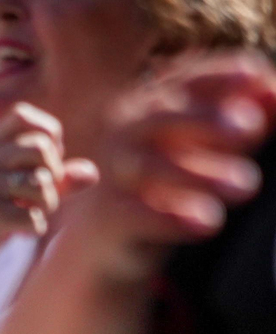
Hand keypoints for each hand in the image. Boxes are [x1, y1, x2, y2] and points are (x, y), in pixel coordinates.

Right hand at [0, 103, 99, 275]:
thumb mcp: (23, 191)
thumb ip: (58, 179)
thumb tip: (91, 174)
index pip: (22, 115)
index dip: (47, 132)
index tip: (42, 159)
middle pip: (41, 146)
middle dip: (53, 174)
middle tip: (40, 192)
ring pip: (42, 183)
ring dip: (47, 205)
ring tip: (29, 213)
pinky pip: (33, 216)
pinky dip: (35, 227)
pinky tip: (20, 231)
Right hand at [92, 53, 275, 256]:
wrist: (108, 224)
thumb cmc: (171, 171)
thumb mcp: (211, 139)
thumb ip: (245, 116)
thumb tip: (274, 93)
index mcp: (156, 100)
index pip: (189, 80)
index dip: (222, 75)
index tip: (256, 75)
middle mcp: (130, 128)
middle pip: (163, 115)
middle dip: (206, 119)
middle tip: (251, 127)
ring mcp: (115, 170)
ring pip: (151, 166)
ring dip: (198, 174)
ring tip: (246, 187)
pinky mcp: (108, 214)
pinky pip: (134, 213)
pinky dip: (169, 218)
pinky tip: (207, 223)